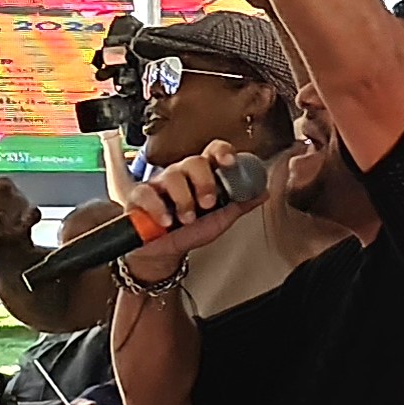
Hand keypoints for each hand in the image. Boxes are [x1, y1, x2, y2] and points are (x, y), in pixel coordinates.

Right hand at [120, 140, 265, 281]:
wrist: (164, 252)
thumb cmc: (190, 231)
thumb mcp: (219, 219)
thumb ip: (240, 204)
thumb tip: (264, 191)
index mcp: (202, 175)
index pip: (212, 151)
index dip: (221, 152)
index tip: (229, 163)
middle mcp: (181, 174)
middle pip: (194, 161)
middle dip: (204, 182)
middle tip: (208, 203)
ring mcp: (159, 183)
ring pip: (173, 175)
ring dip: (184, 200)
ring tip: (186, 219)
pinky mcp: (139, 196)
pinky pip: (147, 193)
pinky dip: (158, 208)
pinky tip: (166, 221)